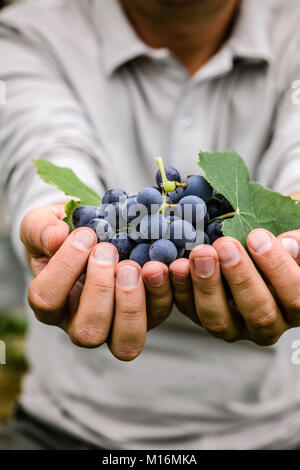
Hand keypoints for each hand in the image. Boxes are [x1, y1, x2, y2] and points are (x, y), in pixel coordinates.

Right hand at [21, 204, 172, 359]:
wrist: (95, 229)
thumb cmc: (64, 233)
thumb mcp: (42, 223)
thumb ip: (40, 229)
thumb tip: (54, 237)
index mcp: (51, 302)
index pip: (47, 300)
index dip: (65, 268)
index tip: (85, 235)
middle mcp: (81, 322)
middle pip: (88, 333)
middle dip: (100, 289)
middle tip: (108, 251)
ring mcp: (116, 323)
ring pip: (125, 342)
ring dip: (131, 303)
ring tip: (132, 265)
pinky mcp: (147, 314)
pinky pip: (157, 314)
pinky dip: (162, 291)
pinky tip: (159, 265)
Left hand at [170, 228, 299, 345]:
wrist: (242, 251)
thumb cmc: (275, 245)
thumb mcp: (290, 242)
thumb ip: (294, 243)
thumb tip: (288, 242)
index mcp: (295, 305)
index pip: (296, 297)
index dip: (279, 268)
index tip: (259, 236)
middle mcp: (268, 325)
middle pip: (260, 313)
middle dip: (241, 278)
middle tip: (226, 245)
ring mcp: (234, 327)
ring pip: (220, 320)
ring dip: (207, 286)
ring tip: (201, 253)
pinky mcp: (204, 318)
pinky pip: (190, 310)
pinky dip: (181, 289)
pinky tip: (177, 266)